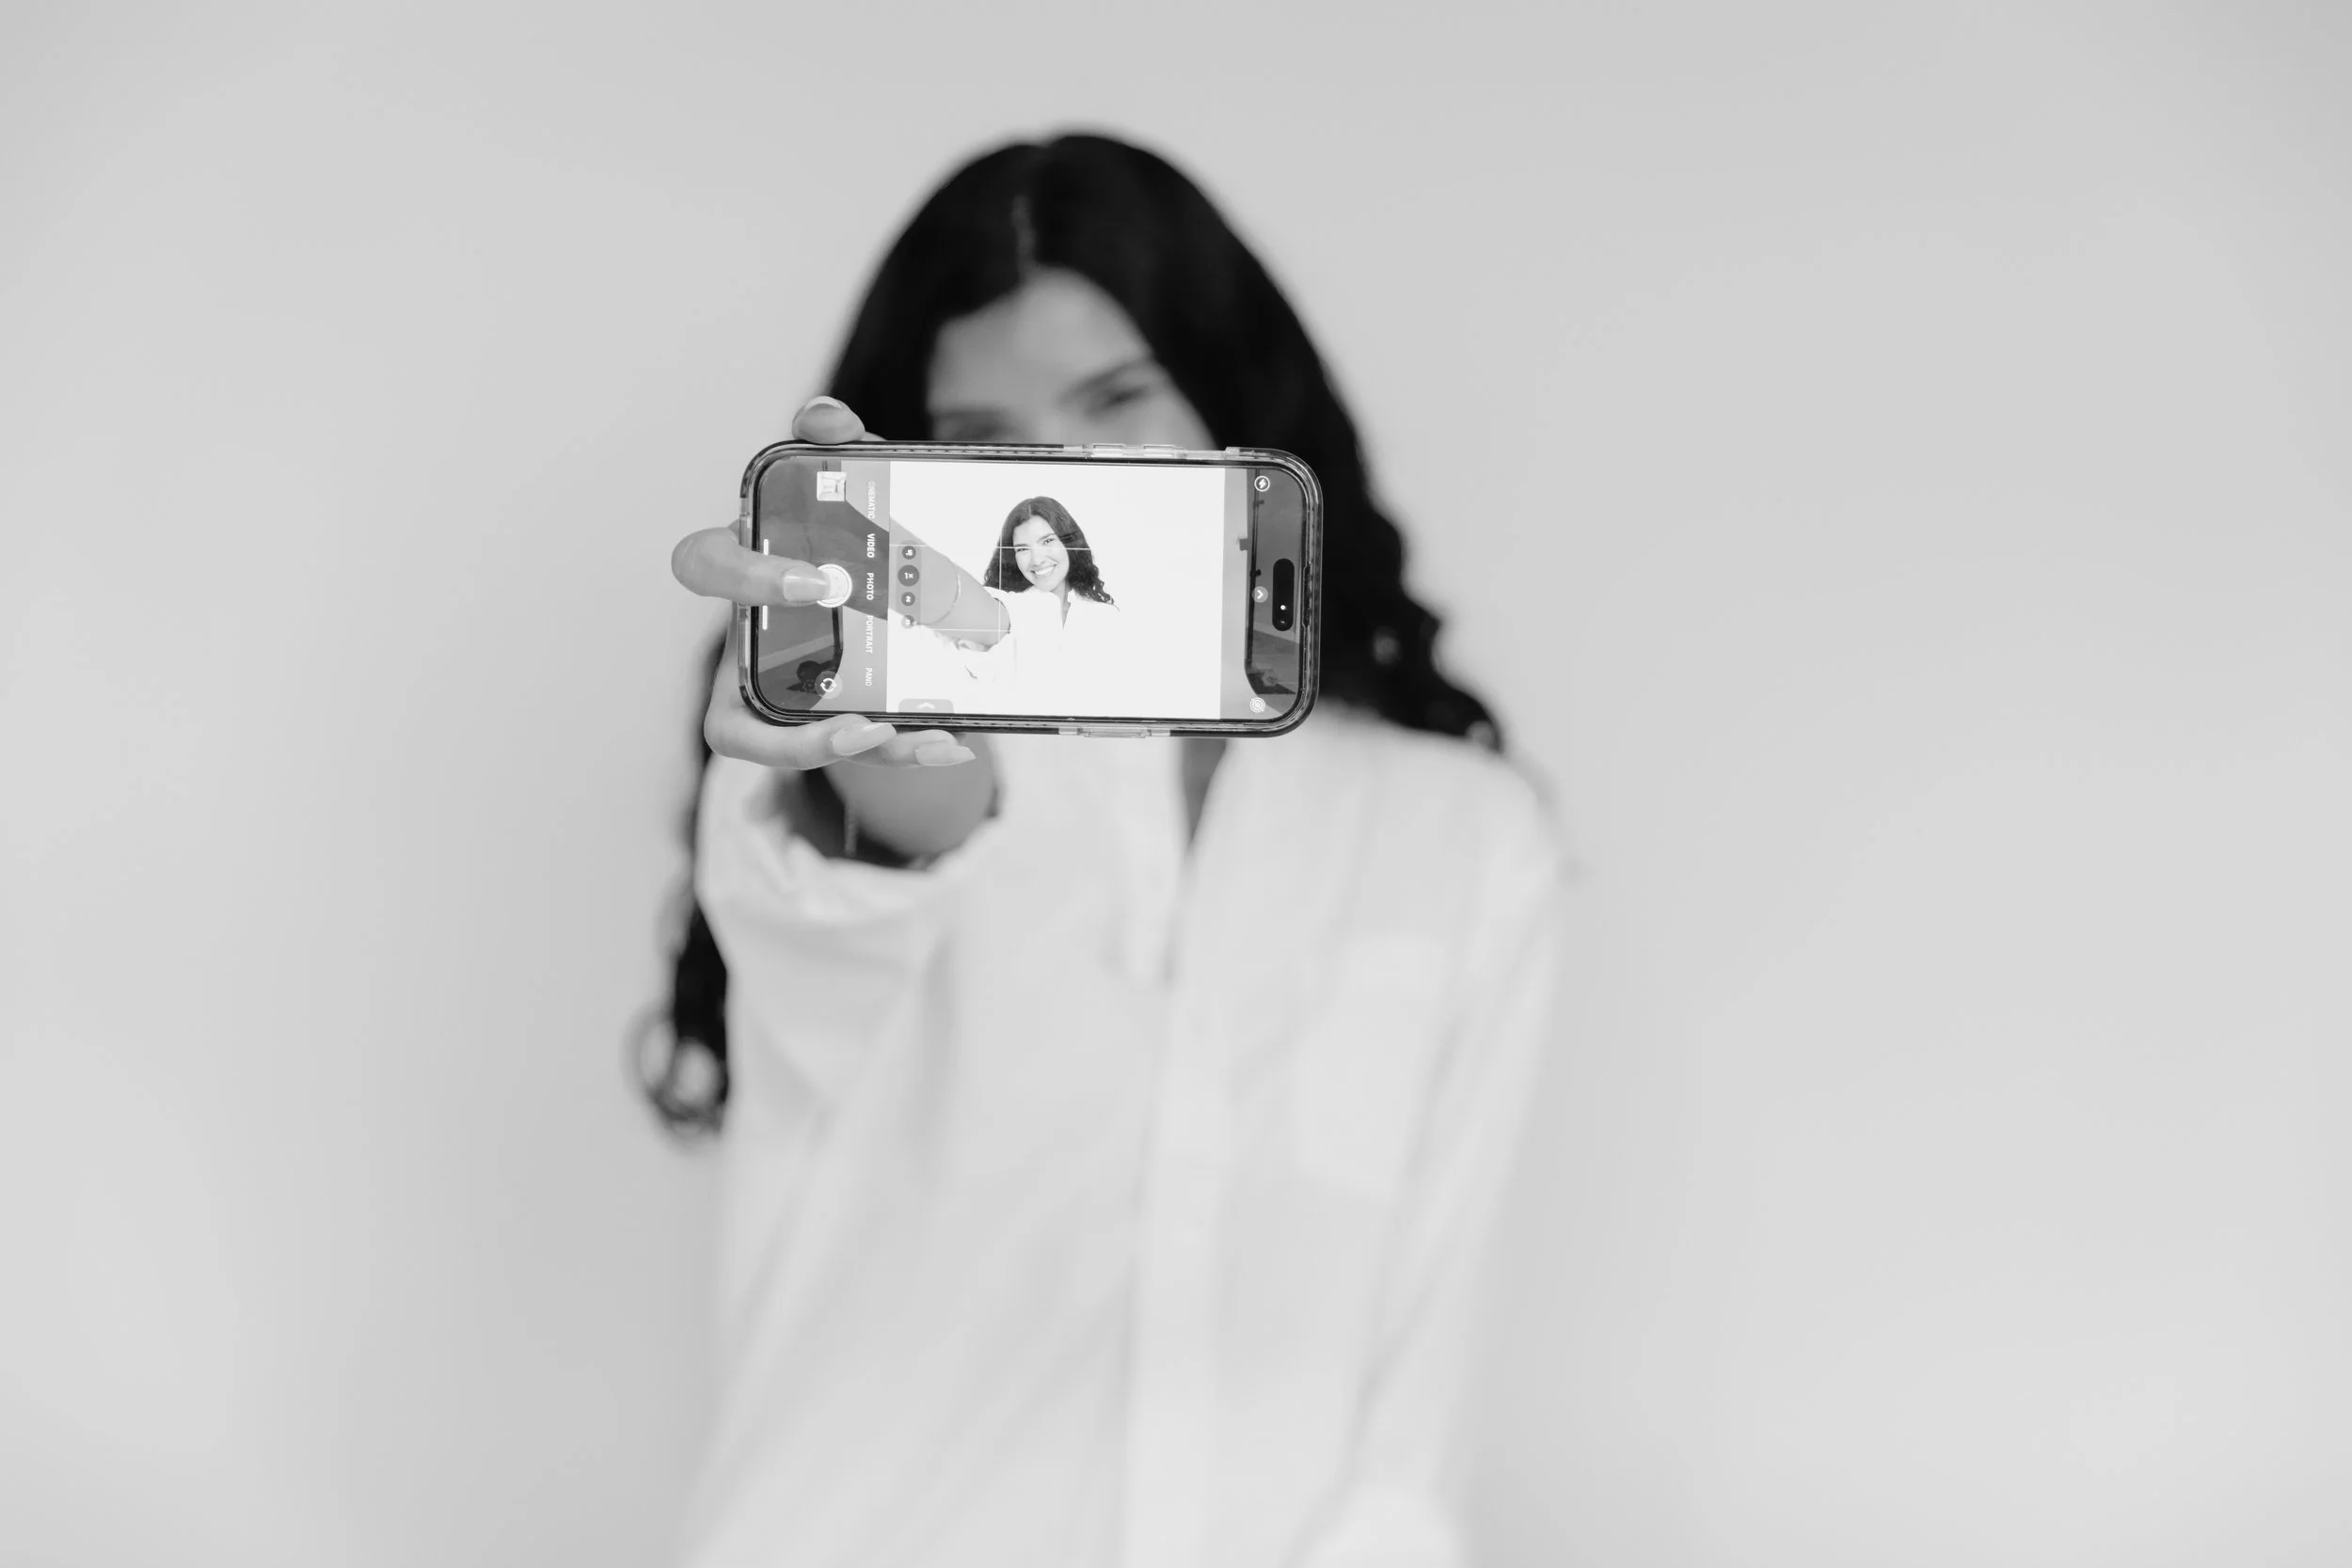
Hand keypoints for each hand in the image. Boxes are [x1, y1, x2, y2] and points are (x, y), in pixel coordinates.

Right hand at [672, 397, 974, 771]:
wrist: (887, 583)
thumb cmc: (848, 533)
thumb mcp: (856, 485)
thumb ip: (840, 448)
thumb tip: (823, 417)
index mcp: (747, 573)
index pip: (704, 566)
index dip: (748, 579)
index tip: (822, 584)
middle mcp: (748, 644)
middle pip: (723, 701)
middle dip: (790, 732)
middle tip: (862, 712)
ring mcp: (778, 692)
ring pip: (772, 744)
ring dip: (834, 749)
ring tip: (906, 737)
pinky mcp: (821, 725)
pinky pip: (848, 749)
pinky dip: (901, 749)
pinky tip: (956, 742)